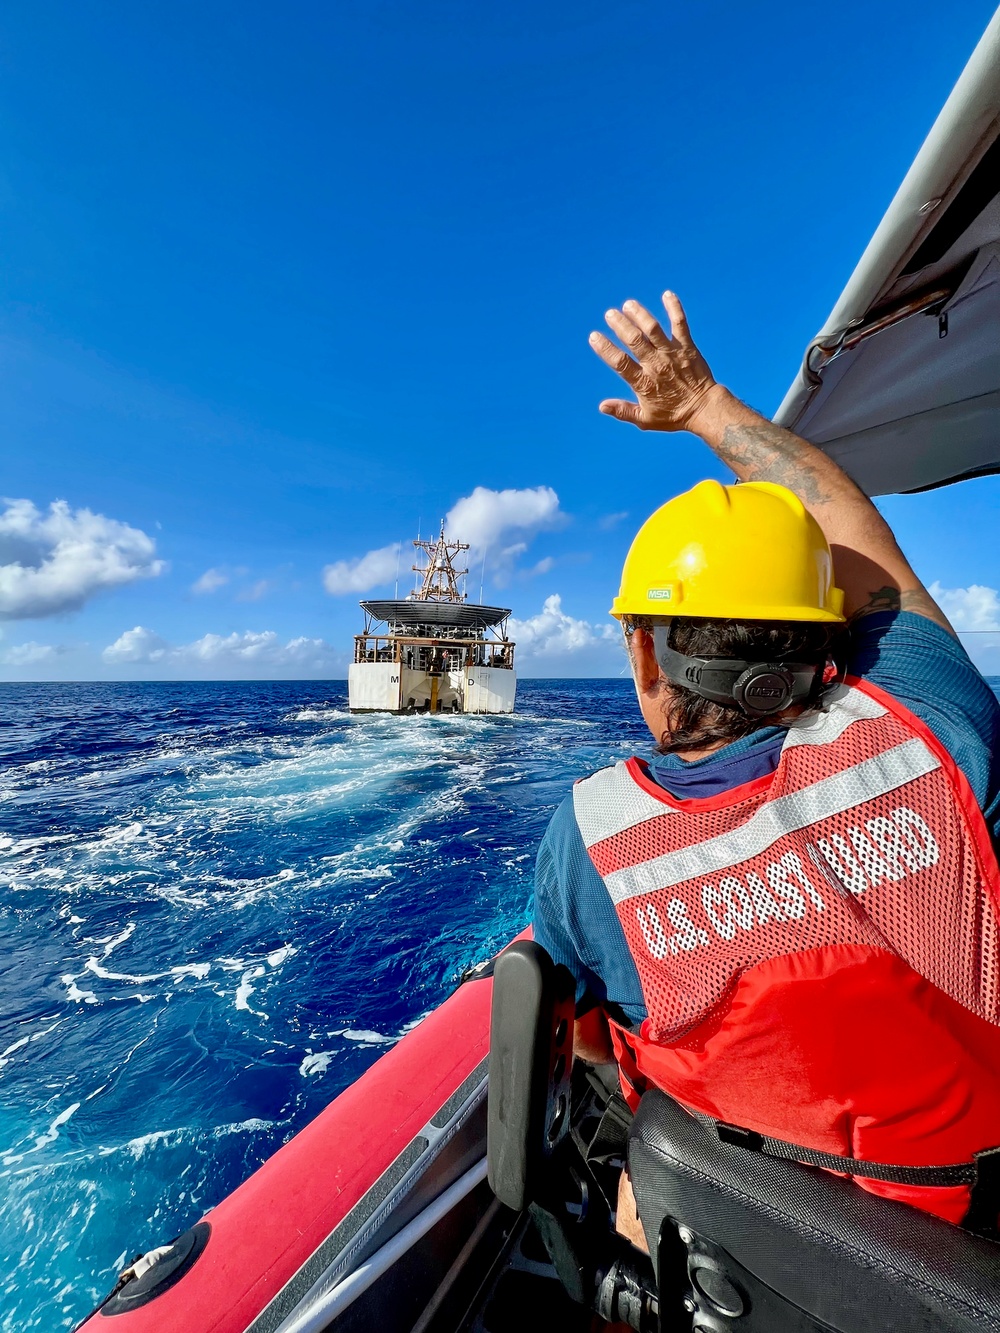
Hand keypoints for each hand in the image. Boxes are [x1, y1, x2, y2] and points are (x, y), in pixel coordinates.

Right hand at [589, 291, 718, 431]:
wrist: (703, 408)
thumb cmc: (673, 415)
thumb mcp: (645, 419)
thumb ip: (623, 411)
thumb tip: (602, 406)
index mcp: (643, 383)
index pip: (620, 363)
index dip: (606, 349)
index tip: (594, 337)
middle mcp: (656, 365)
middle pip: (635, 340)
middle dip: (621, 325)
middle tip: (610, 314)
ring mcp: (672, 354)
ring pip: (653, 329)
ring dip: (640, 314)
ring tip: (629, 304)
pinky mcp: (687, 346)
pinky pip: (680, 324)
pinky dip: (674, 308)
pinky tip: (667, 294)